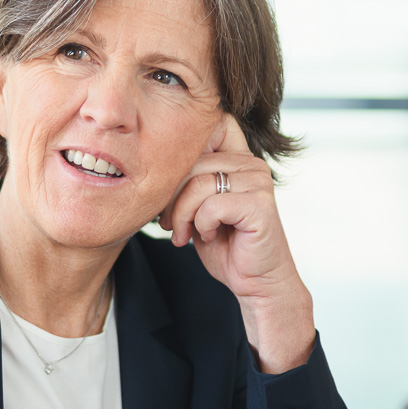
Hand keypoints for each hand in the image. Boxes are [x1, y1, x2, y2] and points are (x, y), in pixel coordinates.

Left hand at [160, 113, 315, 371]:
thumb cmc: (225, 245)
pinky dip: (201, 225)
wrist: (256, 282)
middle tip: (168, 222)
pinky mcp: (260, 205)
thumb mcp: (197, 207)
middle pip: (192, 159)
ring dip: (182, 214)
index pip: (209, 126)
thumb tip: (147, 162)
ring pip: (198, 183)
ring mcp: (258, 182)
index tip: (171, 186)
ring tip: (183, 234)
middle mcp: (252, 164)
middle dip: (170, 194)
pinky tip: (207, 237)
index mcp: (238, 158)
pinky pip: (212, 205)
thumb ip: (185, 181)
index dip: (182, 149)